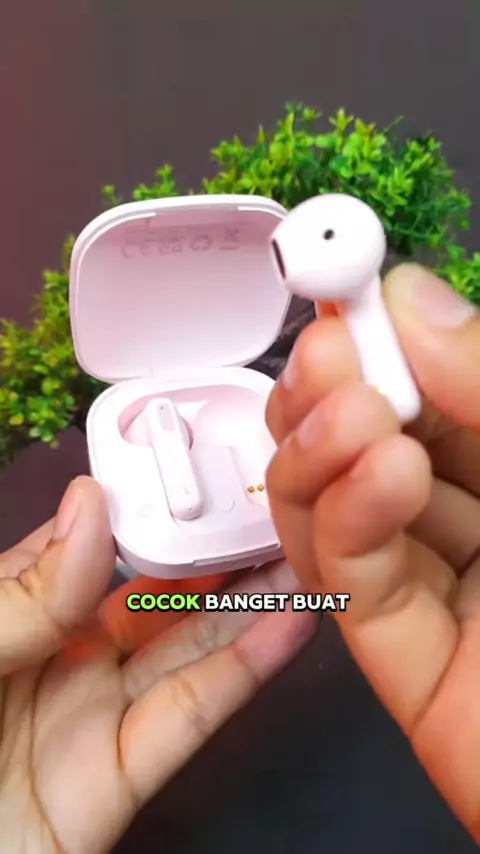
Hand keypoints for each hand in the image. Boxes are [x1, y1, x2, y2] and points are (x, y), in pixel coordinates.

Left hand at [0, 478, 315, 853]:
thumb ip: (21, 593)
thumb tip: (93, 506)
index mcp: (14, 611)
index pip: (94, 544)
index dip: (152, 507)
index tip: (209, 467)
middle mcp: (58, 657)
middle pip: (155, 596)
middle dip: (218, 554)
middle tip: (280, 513)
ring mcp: (88, 719)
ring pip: (185, 651)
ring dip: (248, 606)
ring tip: (307, 558)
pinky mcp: (111, 784)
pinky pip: (185, 720)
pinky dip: (243, 673)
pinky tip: (288, 627)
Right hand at [265, 264, 479, 840]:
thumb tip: (415, 302)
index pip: (437, 387)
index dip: (384, 332)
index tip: (346, 282)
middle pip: (371, 443)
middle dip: (334, 389)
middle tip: (325, 344)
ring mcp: (440, 592)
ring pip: (337, 509)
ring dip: (322, 449)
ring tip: (346, 406)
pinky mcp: (407, 665)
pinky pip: (353, 584)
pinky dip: (346, 519)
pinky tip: (372, 470)